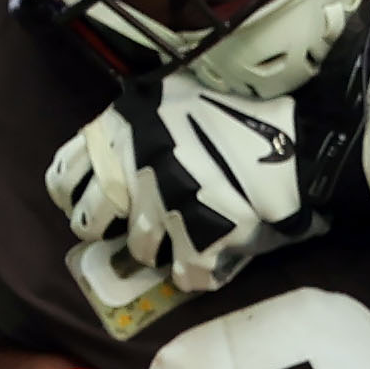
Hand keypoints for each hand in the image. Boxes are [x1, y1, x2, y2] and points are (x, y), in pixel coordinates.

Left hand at [50, 65, 353, 294]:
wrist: (304, 136)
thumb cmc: (245, 107)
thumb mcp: (177, 94)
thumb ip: (143, 119)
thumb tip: (118, 143)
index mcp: (122, 129)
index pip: (64, 176)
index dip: (77, 193)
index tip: (92, 200)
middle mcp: (132, 170)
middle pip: (91, 220)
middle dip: (109, 227)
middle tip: (135, 224)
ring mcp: (164, 209)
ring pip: (140, 248)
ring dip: (158, 247)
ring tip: (180, 239)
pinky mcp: (200, 242)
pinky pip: (186, 274)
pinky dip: (197, 272)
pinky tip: (210, 260)